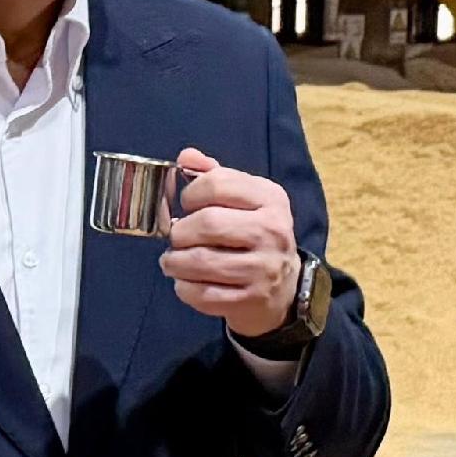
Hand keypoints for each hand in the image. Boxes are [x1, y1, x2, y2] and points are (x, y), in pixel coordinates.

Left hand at [163, 150, 302, 332]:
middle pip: (208, 223)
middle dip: (180, 231)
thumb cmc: (253, 235)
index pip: (217, 184)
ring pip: (201, 261)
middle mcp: (273, 231)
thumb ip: (215, 176)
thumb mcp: (244, 199)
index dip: (191, 194)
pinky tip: (184, 282)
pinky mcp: (252, 299)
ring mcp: (265, 268)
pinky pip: (203, 293)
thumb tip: (185, 157)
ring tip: (172, 260)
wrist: (283, 286)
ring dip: (175, 262)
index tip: (187, 205)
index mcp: (271, 198)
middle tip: (176, 237)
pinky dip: (184, 288)